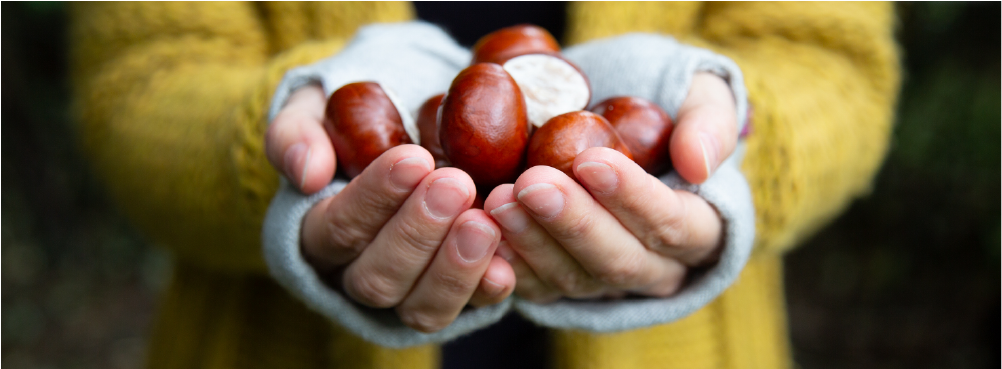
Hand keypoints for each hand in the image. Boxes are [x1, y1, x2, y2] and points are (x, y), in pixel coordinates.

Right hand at [265, 86, 515, 331]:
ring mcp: (406, 294)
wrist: (407, 132)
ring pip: (420, 307)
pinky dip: (486, 289)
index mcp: (315, 234)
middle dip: (418, 233)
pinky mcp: (451, 299)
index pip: (336, 229)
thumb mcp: (313, 113)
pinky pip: (467, 311)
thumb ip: (295, 134)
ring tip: (483, 222)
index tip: (414, 159)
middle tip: (456, 184)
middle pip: (377, 278)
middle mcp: (356, 275)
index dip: (374, 199)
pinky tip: (507, 264)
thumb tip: (308, 173)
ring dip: (453, 268)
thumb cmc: (353, 124)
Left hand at [483, 73, 736, 301]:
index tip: (592, 160)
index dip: (633, 197)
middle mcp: (656, 268)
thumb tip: (698, 165)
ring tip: (498, 199)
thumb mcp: (702, 96)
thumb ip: (710, 122)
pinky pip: (535, 288)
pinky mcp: (561, 286)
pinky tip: (482, 231)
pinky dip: (507, 262)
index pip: (672, 225)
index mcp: (700, 230)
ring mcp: (605, 282)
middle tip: (533, 184)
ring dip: (533, 241)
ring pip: (573, 278)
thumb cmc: (665, 107)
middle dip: (574, 223)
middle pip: (619, 260)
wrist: (612, 125)